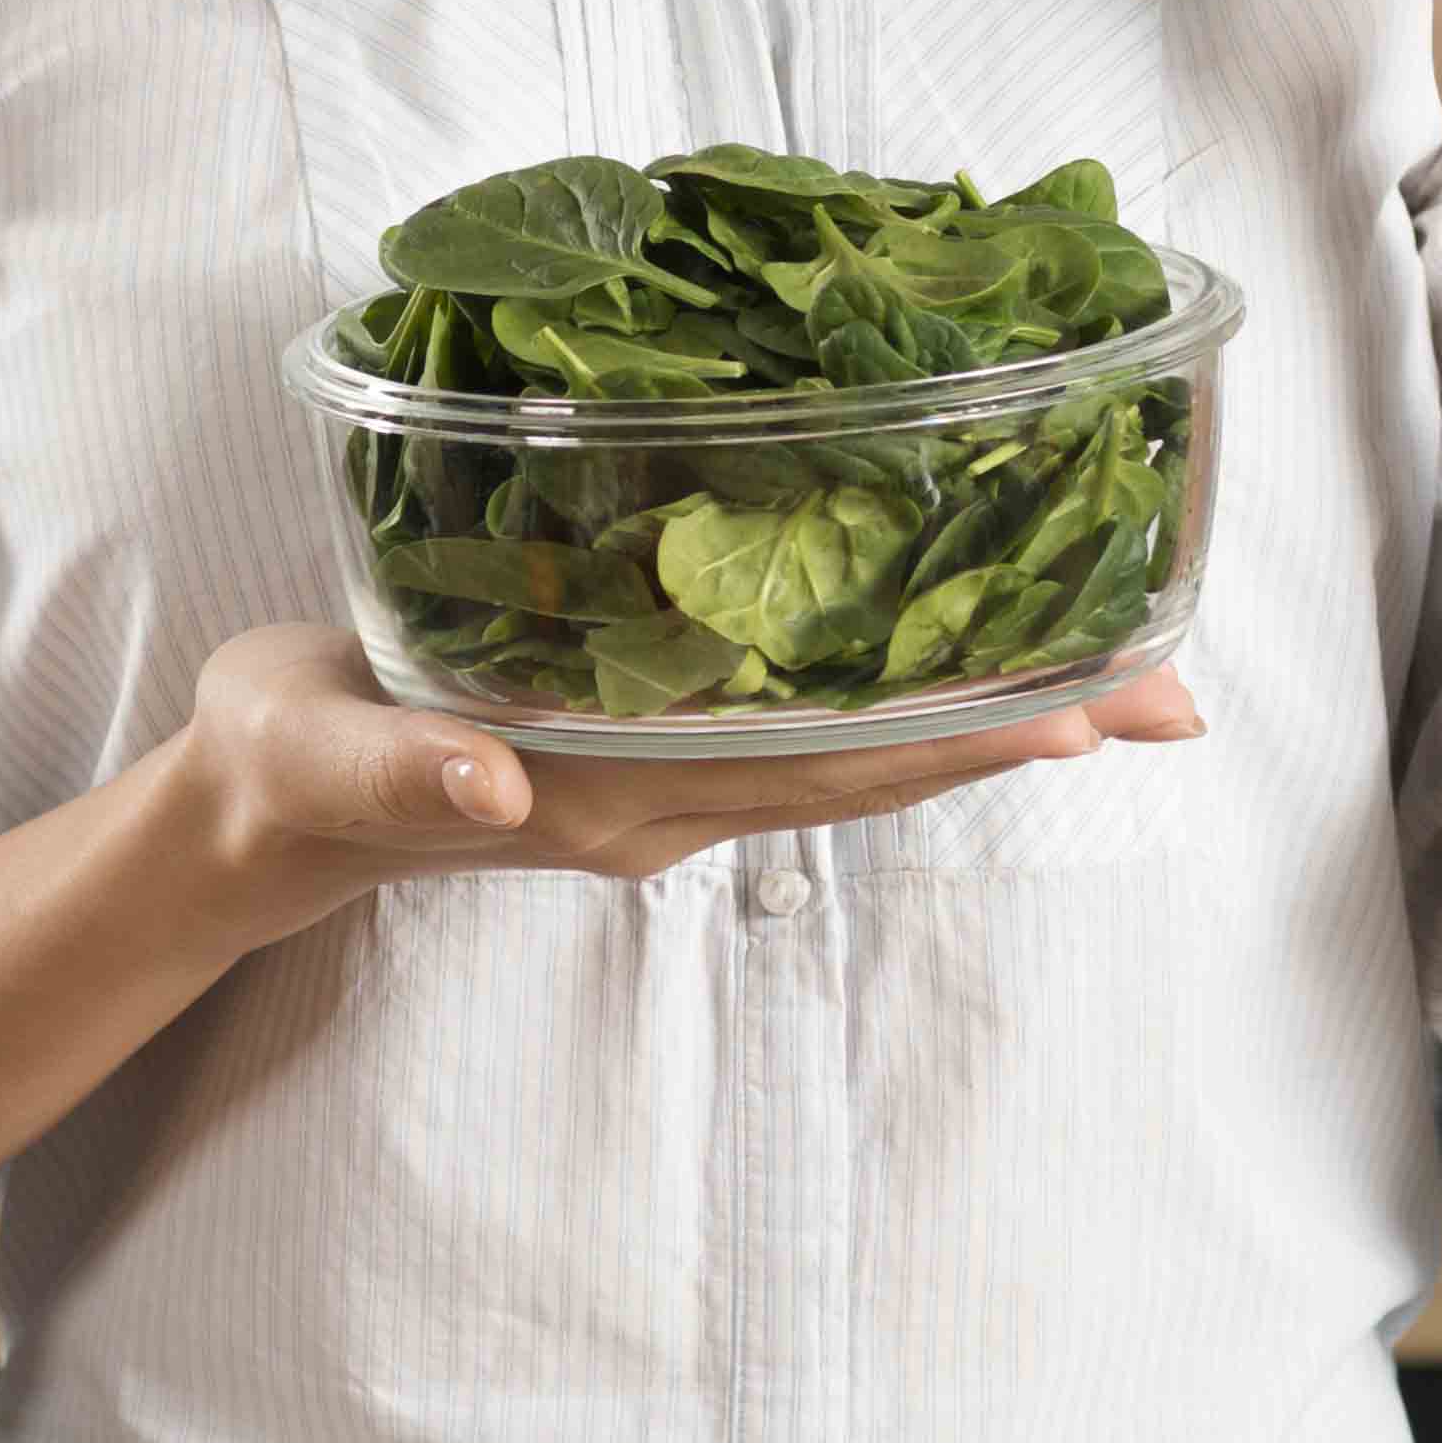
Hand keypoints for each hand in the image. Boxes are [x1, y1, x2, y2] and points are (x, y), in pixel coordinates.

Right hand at [159, 619, 1200, 930]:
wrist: (266, 806)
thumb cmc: (291, 765)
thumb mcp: (322, 754)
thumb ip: (404, 767)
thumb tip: (498, 778)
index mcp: (618, 798)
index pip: (820, 770)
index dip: (950, 739)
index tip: (1078, 717)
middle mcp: (676, 796)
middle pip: (885, 764)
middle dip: (1030, 727)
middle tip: (1176, 692)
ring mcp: (677, 774)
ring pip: (866, 743)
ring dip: (995, 708)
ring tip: (1127, 668)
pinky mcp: (658, 735)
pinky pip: (812, 713)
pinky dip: (907, 678)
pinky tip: (976, 636)